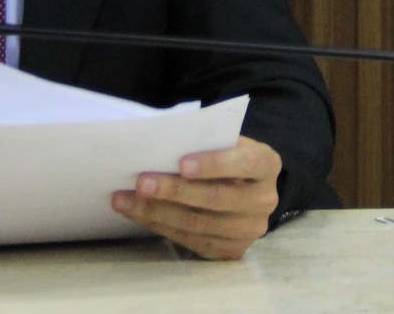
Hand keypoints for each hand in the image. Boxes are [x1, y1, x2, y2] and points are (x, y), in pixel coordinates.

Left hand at [111, 135, 282, 259]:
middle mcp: (265, 200)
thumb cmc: (228, 156)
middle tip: (141, 182)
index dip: (213, 164)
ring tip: (125, 200)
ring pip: (198, 224)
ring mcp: (249, 230)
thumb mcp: (227, 142)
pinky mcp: (231, 250)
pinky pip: (190, 240)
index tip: (180, 163)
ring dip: (157, 212)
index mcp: (267, 165)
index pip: (245, 163)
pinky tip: (138, 213)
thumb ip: (207, 142)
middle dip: (174, 191)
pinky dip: (160, 226)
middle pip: (217, 198)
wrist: (245, 189)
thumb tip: (163, 146)